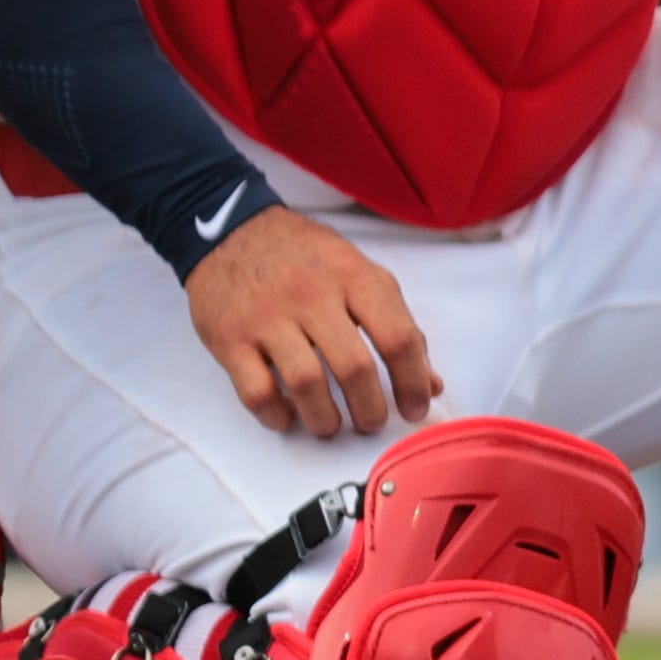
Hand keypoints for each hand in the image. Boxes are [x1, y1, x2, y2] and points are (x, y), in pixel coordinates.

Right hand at [187, 208, 439, 440]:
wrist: (231, 232)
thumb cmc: (306, 257)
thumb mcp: (360, 273)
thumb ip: (396, 323)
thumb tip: (430, 382)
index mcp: (356, 278)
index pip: (398, 337)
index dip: (413, 381)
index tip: (415, 409)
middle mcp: (314, 297)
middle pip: (354, 368)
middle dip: (370, 409)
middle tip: (372, 424)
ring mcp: (269, 318)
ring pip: (306, 384)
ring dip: (325, 419)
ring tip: (332, 427)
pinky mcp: (230, 339)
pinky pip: (256, 391)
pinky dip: (276, 415)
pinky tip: (288, 418)